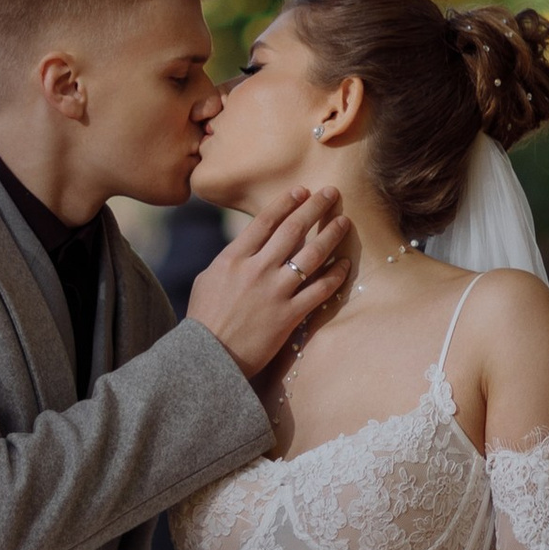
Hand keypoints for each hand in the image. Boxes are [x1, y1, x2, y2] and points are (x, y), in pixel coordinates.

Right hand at [186, 187, 355, 381]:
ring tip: (344, 221)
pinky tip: (344, 265)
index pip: (266, 221)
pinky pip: (320, 290)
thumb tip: (250, 244)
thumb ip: (231, 259)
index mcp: (233, 258)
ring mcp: (275, 292)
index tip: (302, 191)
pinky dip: (335, 275)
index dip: (287, 202)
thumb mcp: (208, 279)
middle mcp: (257, 270)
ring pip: (312, 255)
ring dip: (331, 235)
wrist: (208, 358)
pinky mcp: (289, 315)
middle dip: (315, 207)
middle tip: (331, 192)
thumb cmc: (204, 319)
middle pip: (293, 230)